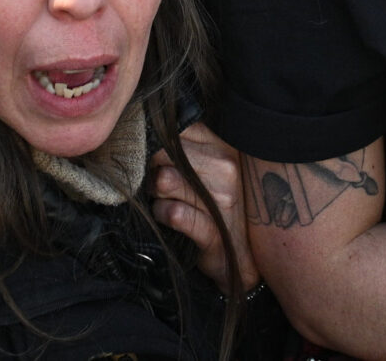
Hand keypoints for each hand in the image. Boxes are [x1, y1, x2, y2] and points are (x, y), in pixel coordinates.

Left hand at [150, 123, 257, 297]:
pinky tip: (172, 219)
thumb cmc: (215, 205)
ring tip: (166, 201)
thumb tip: (147, 131)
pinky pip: (171, 213)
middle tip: (160, 186)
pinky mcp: (213, 230)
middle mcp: (226, 167)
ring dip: (156, 195)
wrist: (239, 255)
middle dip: (152, 172)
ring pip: (163, 181)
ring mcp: (222, 199)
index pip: (174, 130)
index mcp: (223, 145)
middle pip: (162, 154)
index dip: (157, 146)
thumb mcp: (205, 167)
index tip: (160, 161)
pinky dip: (163, 215)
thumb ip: (183, 146)